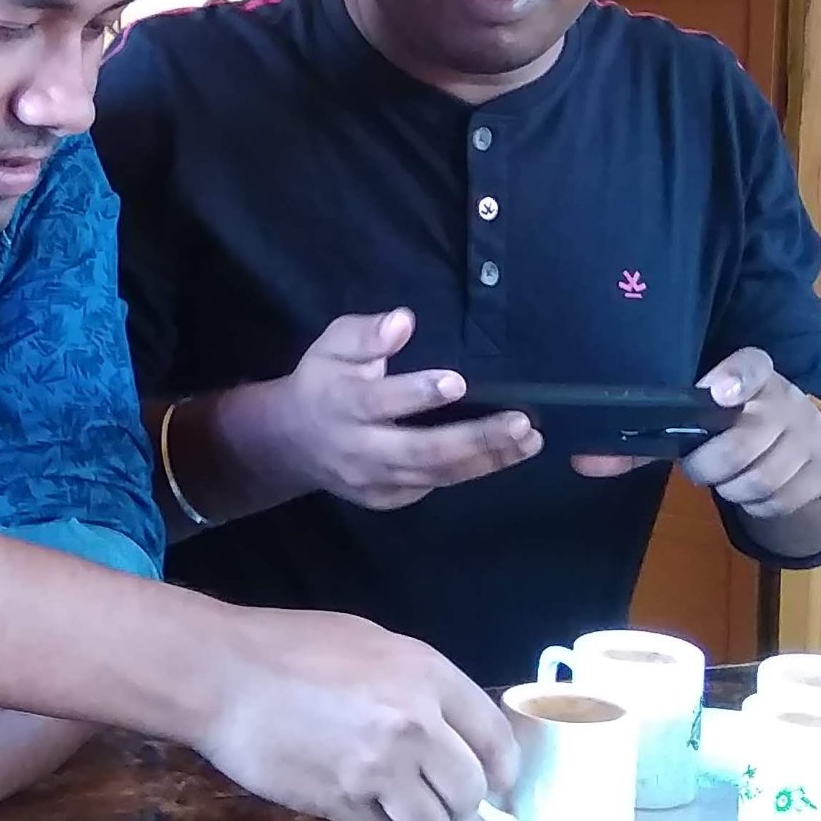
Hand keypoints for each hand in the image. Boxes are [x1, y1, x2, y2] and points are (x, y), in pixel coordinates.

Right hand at [194, 606, 516, 820]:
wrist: (221, 673)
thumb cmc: (290, 648)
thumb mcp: (370, 644)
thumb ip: (419, 686)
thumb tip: (454, 732)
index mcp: (427, 674)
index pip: (497, 740)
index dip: (499, 769)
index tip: (491, 781)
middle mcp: (414, 723)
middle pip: (471, 791)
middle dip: (460, 801)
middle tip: (438, 795)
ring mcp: (379, 768)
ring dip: (420, 819)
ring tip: (395, 800)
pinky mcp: (342, 803)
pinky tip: (351, 795)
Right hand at [266, 308, 541, 510]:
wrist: (290, 443)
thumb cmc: (322, 382)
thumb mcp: (331, 346)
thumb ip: (366, 335)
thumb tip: (403, 321)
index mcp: (343, 404)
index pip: (381, 402)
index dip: (418, 393)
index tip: (458, 382)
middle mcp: (360, 449)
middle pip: (422, 450)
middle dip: (476, 438)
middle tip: (521, 423)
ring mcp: (375, 481)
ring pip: (437, 474)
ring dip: (488, 459)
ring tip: (530, 440)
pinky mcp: (388, 499)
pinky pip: (435, 486)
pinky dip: (472, 471)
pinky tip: (506, 454)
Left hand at [572, 347, 820, 527]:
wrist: (808, 447)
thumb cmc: (737, 424)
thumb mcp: (699, 419)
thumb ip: (643, 438)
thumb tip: (582, 459)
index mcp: (755, 374)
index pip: (752, 366)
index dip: (735, 379)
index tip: (718, 394)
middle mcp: (784, 400)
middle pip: (746, 439)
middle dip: (713, 462)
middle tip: (697, 466)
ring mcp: (805, 437)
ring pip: (760, 476)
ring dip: (731, 487)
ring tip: (722, 477)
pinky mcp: (817, 472)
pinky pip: (776, 499)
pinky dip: (754, 502)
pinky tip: (749, 488)